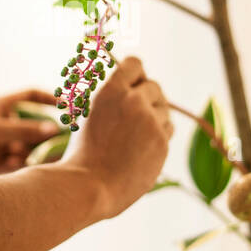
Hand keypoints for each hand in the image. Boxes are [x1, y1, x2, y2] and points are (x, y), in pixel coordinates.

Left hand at [0, 88, 60, 173]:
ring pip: (28, 146)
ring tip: (34, 158)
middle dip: (46, 133)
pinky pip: (18, 162)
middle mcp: (4, 123)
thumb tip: (54, 128)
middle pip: (34, 125)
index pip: (31, 96)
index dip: (50, 99)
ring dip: (33, 151)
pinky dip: (21, 164)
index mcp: (1, 106)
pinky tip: (13, 165)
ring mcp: (1, 142)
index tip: (67, 107)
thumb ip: (24, 130)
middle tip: (62, 142)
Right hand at [71, 56, 171, 217]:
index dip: (134, 74)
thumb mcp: (88, 114)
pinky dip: (157, 137)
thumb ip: (109, 96)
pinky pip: (167, 130)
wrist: (90, 186)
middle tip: (134, 115)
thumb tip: (126, 83)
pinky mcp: (162, 142)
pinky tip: (140, 150)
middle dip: (146, 98)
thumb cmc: (82, 153)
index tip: (132, 84)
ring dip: (154, 118)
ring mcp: (151, 122)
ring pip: (164, 109)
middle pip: (154, 86)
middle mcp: (134, 102)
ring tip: (133, 137)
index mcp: (111, 91)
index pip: (135, 64)